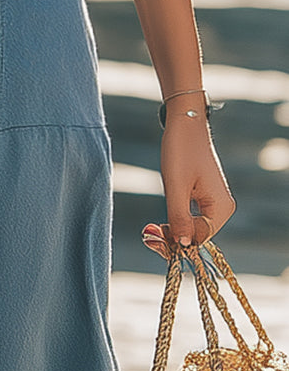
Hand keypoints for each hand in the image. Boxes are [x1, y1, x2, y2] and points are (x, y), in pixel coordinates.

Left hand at [141, 116, 235, 259]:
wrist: (185, 125)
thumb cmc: (181, 152)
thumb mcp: (176, 187)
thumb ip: (179, 218)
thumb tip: (184, 244)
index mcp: (221, 207)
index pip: (199, 239)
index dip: (175, 243)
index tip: (150, 237)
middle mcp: (223, 208)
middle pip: (197, 237)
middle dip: (172, 239)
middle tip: (147, 234)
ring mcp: (215, 204)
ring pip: (192, 230)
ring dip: (171, 232)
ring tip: (150, 229)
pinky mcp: (206, 199)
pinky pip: (191, 220)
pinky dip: (175, 223)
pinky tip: (160, 223)